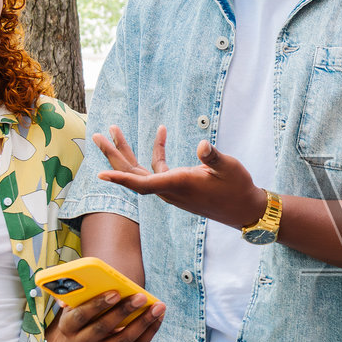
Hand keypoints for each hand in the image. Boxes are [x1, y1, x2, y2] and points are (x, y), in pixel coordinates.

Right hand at [58, 289, 166, 341]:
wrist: (96, 326)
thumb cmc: (91, 307)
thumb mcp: (81, 300)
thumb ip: (79, 293)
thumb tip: (80, 287)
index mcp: (67, 326)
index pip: (80, 315)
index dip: (97, 304)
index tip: (116, 292)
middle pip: (102, 328)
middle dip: (124, 311)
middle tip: (141, 297)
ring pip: (123, 340)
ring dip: (143, 322)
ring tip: (158, 306)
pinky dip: (149, 332)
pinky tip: (158, 317)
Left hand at [95, 125, 267, 228]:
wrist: (244, 208)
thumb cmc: (238, 188)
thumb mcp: (229, 168)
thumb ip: (214, 157)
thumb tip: (203, 145)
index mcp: (178, 184)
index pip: (143, 183)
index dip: (122, 178)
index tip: (102, 174)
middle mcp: (169, 189)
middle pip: (133, 174)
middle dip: (113, 155)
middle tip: (97, 135)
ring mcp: (171, 188)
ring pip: (141, 172)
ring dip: (126, 153)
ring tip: (113, 132)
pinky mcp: (177, 186)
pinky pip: (157, 170)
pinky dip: (156, 152)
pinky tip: (162, 134)